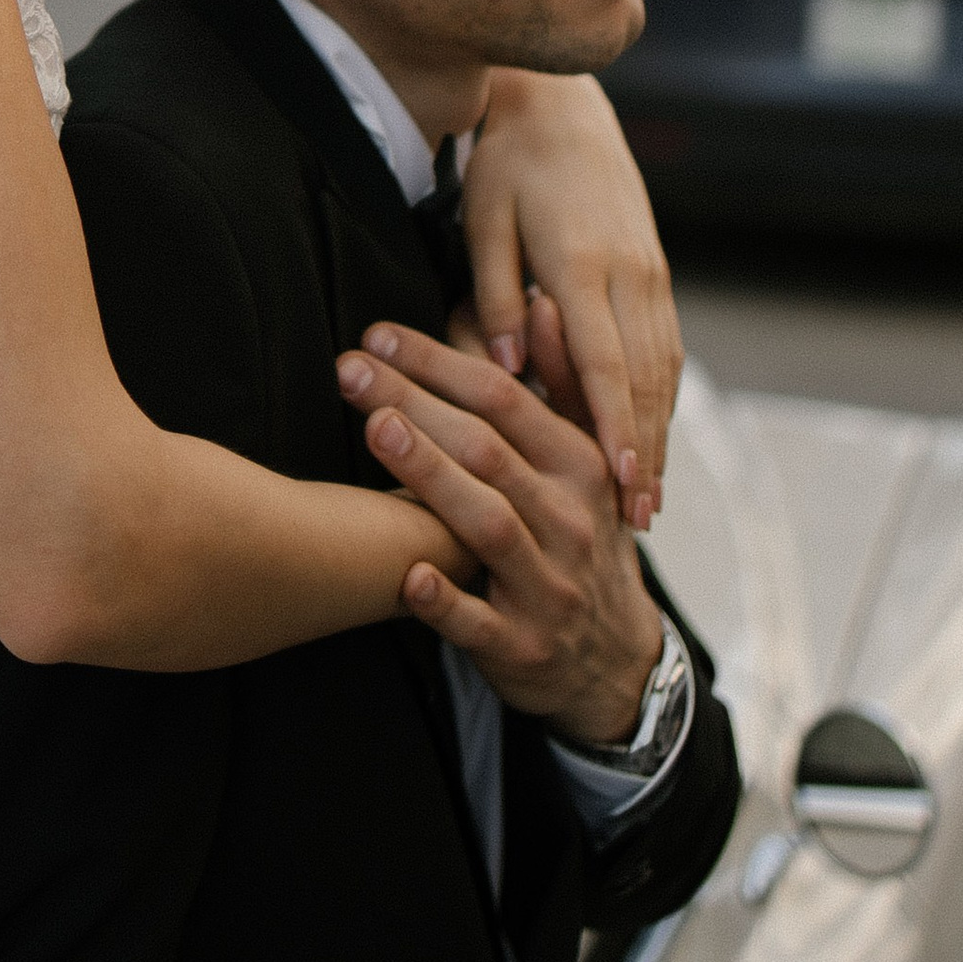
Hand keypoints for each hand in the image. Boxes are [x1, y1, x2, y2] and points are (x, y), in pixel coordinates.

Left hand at [334, 320, 665, 746]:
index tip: (378, 335)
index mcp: (582, 465)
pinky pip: (479, 623)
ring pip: (488, 524)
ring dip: (432, 477)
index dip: (440, 363)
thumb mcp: (586, 462)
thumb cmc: (579, 538)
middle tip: (350, 369)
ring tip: (376, 431)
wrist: (612, 660)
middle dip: (416, 403)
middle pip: (488, 450)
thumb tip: (543, 301)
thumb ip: (564, 382)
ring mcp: (549, 586)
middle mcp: (570, 520)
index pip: (505, 400)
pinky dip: (445, 601)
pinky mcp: (522, 647)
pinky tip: (407, 572)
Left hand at [458, 75, 682, 525]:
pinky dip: (662, 398)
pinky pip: (667, 346)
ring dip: (660, 433)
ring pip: (665, 367)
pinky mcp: (656, 268)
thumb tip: (508, 369)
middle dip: (647, 451)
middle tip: (641, 519)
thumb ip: (495, 295)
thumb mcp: (485, 222)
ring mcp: (651, 271)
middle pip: (645, 379)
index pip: (604, 362)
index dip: (614, 427)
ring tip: (650, 496)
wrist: (560, 103)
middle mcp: (630, 273)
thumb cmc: (505, 163)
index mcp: (583, 264)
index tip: (622, 481)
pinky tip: (653, 435)